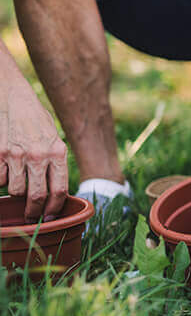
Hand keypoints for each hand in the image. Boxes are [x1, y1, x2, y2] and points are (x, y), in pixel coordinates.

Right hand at [0, 84, 67, 220]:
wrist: (13, 98)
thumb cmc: (36, 120)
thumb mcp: (53, 138)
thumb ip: (54, 162)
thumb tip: (55, 192)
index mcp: (58, 152)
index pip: (59, 190)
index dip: (55, 208)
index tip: (50, 217)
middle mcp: (39, 155)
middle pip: (37, 196)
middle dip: (34, 212)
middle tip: (32, 216)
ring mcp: (17, 155)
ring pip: (15, 191)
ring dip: (16, 193)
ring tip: (18, 184)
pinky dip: (1, 181)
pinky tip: (5, 172)